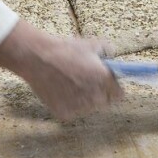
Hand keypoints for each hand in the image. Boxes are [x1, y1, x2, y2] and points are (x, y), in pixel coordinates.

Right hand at [0, 21, 122, 120]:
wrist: (37, 58)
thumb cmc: (65, 49)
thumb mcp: (90, 43)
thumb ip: (108, 50)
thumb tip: (113, 56)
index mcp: (104, 79)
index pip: (119, 95)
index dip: (114, 88)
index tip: (107, 83)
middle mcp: (95, 96)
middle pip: (104, 102)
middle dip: (99, 93)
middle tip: (86, 81)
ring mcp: (79, 107)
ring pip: (88, 107)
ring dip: (84, 99)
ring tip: (70, 83)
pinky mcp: (65, 113)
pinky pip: (73, 111)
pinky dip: (68, 103)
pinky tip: (60, 89)